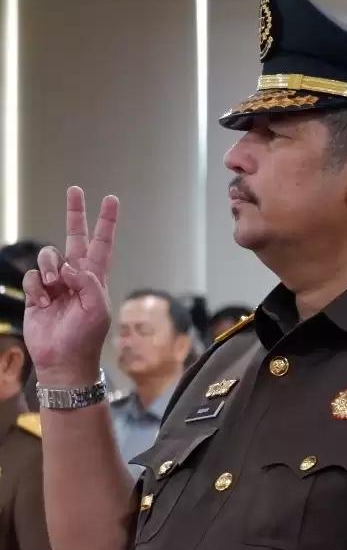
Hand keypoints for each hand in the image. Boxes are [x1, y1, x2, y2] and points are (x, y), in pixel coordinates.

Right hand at [22, 186, 118, 384]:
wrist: (63, 359)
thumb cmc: (86, 338)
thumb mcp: (97, 309)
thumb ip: (88, 283)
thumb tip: (70, 265)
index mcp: (96, 279)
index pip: (102, 244)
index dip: (106, 223)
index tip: (111, 200)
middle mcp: (76, 277)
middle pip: (74, 238)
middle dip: (75, 214)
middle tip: (75, 190)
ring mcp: (55, 284)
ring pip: (49, 257)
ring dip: (50, 267)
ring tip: (55, 287)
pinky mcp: (36, 293)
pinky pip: (33, 277)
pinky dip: (37, 287)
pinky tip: (44, 303)